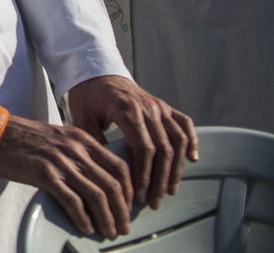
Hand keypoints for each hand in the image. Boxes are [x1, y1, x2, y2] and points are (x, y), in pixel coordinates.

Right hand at [0, 113, 132, 238]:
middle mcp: (75, 149)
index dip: (130, 190)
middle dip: (122, 210)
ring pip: (97, 195)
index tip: (130, 206)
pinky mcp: (44, 174)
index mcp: (81, 138)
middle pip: (112, 184)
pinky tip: (85, 227)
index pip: (119, 166)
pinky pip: (72, 201)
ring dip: (107, 218)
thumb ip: (77, 151)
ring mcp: (60, 161)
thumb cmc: (21, 136)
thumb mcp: (57, 136)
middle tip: (122, 225)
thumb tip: (95, 177)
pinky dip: (83, 218)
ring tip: (108, 231)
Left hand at [68, 75, 196, 209]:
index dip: (144, 174)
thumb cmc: (87, 95)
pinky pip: (184, 123)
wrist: (96, 71)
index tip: (140, 195)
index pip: (143, 148)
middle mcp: (147, 107)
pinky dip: (192, 141)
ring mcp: (158, 105)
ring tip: (169, 190)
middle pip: (163, 148)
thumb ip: (91, 140)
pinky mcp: (164, 106)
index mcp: (126, 109)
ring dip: (176, 168)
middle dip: (160, 179)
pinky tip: (192, 159)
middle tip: (154, 202)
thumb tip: (102, 170)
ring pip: (177, 140)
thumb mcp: (81, 115)